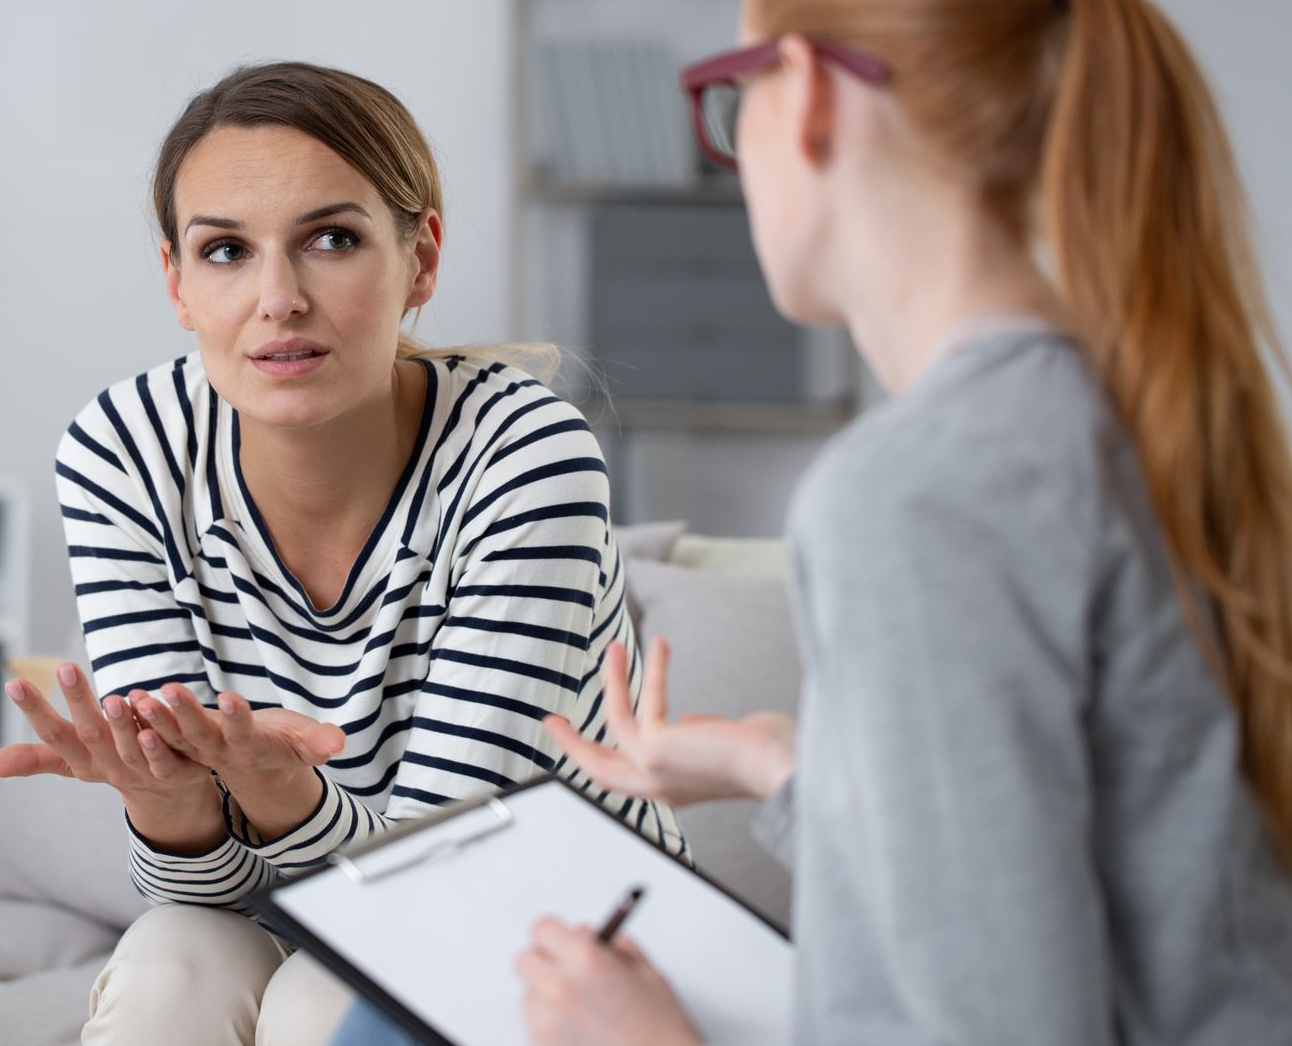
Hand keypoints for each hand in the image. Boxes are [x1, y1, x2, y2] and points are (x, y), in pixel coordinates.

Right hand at [0, 665, 211, 798]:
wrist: (167, 793)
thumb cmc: (113, 763)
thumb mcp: (75, 760)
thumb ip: (36, 757)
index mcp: (82, 759)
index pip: (54, 734)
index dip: (35, 711)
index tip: (14, 682)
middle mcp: (107, 766)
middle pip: (90, 733)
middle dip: (78, 701)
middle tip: (65, 667)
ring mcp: (140, 771)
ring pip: (127, 745)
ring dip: (118, 722)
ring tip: (111, 697)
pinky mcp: (174, 773)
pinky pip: (164, 757)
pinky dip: (157, 741)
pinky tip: (154, 721)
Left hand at [132, 684, 345, 839]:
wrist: (257, 764)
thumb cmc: (286, 744)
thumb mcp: (307, 745)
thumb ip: (319, 742)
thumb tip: (338, 742)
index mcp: (253, 749)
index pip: (245, 734)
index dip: (238, 719)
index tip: (230, 698)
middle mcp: (221, 752)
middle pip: (201, 735)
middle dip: (185, 714)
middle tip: (169, 691)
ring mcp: (199, 749)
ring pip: (174, 735)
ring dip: (155, 717)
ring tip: (138, 697)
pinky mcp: (183, 741)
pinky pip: (160, 730)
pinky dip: (144, 716)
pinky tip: (128, 697)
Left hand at [515, 918, 700, 1045]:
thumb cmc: (661, 1030)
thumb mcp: (645, 972)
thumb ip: (611, 946)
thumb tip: (585, 934)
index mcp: (585, 960)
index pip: (542, 929)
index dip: (555, 933)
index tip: (564, 940)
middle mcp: (560, 989)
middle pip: (526, 960)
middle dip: (545, 961)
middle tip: (568, 970)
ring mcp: (547, 1024)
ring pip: (528, 995)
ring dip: (546, 995)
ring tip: (580, 1008)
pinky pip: (534, 1028)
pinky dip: (550, 1026)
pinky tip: (579, 1031)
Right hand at [544, 639, 795, 806]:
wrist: (781, 766)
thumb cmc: (769, 755)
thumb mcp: (722, 747)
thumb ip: (699, 735)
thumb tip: (686, 721)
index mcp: (673, 791)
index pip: (627, 779)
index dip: (605, 757)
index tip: (591, 740)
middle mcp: (658, 788)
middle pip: (598, 771)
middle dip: (571, 745)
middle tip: (550, 723)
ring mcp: (653, 771)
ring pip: (613, 726)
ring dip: (611, 684)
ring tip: (611, 647)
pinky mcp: (654, 749)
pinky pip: (641, 701)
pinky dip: (649, 669)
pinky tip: (659, 644)